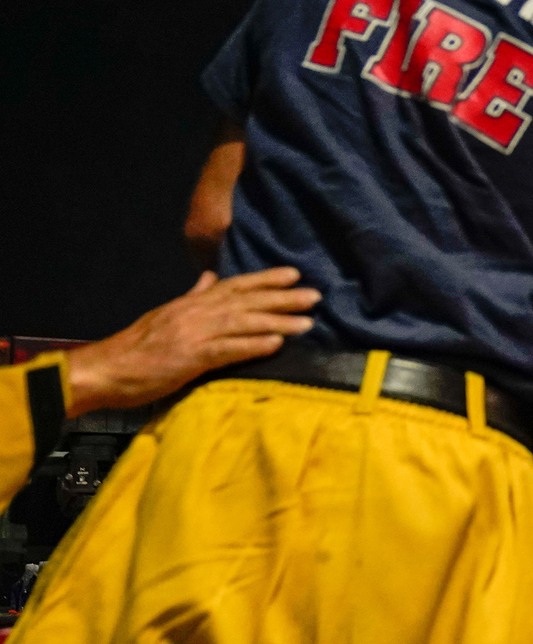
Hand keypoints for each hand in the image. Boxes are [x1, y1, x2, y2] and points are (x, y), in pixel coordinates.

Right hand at [65, 268, 319, 415]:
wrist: (106, 369)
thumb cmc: (137, 347)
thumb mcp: (166, 314)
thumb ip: (192, 297)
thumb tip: (209, 277)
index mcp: (191, 303)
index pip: (235, 285)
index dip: (265, 279)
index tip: (294, 274)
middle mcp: (195, 313)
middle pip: (246, 301)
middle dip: (282, 297)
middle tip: (315, 295)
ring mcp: (194, 334)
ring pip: (243, 323)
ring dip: (278, 322)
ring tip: (308, 322)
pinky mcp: (190, 358)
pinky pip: (227, 350)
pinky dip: (253, 346)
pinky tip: (277, 344)